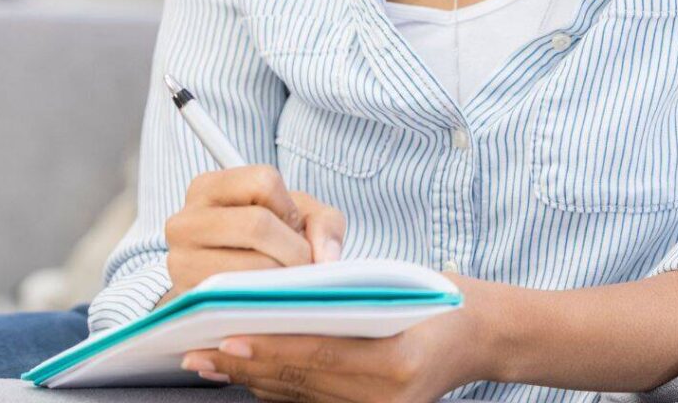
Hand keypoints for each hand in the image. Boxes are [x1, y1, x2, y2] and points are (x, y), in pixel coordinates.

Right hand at [162, 164, 346, 300]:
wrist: (227, 282)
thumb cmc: (267, 241)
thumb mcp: (296, 217)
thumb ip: (324, 224)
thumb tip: (327, 259)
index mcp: (208, 187)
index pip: (263, 181)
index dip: (290, 207)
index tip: (293, 226)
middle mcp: (184, 221)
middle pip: (256, 224)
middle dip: (294, 249)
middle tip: (303, 265)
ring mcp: (180, 263)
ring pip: (247, 266)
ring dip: (281, 279)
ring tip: (287, 282)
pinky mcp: (185, 302)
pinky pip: (235, 303)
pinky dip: (264, 303)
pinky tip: (270, 301)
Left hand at [179, 273, 493, 401]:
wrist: (479, 333)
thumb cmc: (438, 298)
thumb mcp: (396, 285)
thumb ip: (344, 298)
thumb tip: (279, 299)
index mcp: (394, 363)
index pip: (315, 355)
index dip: (267, 347)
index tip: (225, 337)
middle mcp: (384, 399)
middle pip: (300, 382)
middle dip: (246, 366)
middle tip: (199, 350)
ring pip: (299, 397)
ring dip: (253, 379)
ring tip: (212, 360)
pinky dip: (278, 387)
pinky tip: (249, 371)